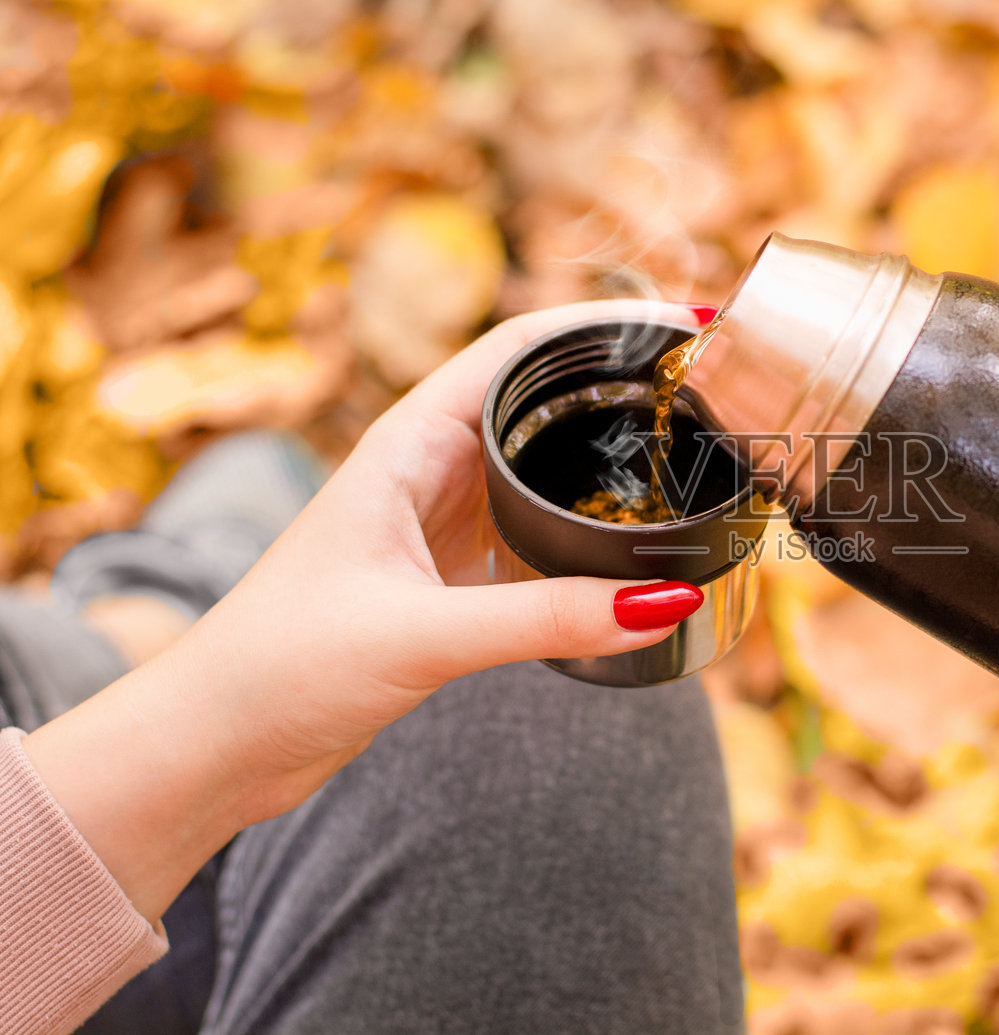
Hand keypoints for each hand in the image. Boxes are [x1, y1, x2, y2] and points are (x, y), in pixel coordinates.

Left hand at [23, 300, 704, 920]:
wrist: (217, 741)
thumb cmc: (283, 666)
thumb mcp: (422, 635)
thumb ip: (545, 620)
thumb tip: (667, 604)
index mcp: (407, 442)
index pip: (519, 347)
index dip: (603, 324)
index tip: (687, 327)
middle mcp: (427, 467)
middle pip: (541, 395)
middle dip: (622, 382)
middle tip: (714, 389)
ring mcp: (440, 519)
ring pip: (540, 462)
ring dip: (606, 452)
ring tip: (694, 449)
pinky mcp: (448, 573)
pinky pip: (534, 529)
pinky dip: (586, 525)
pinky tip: (632, 542)